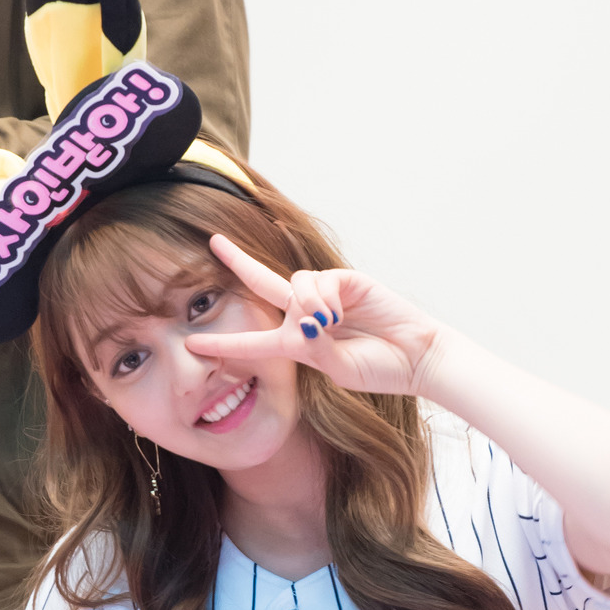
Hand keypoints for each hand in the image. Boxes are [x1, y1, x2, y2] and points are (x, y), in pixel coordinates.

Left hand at [186, 234, 440, 397]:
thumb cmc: (379, 369)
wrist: (416, 358)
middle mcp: (307, 314)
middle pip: (263, 283)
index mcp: (299, 342)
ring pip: (293, 286)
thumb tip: (303, 321)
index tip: (193, 344)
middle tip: (214, 240)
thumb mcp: (336, 369)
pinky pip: (317, 281)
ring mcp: (326, 295)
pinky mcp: (346, 280)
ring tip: (327, 326)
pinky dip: (321, 299)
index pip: (254, 341)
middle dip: (238, 261)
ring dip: (304, 306)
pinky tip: (336, 315)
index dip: (224, 343)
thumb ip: (312, 348)